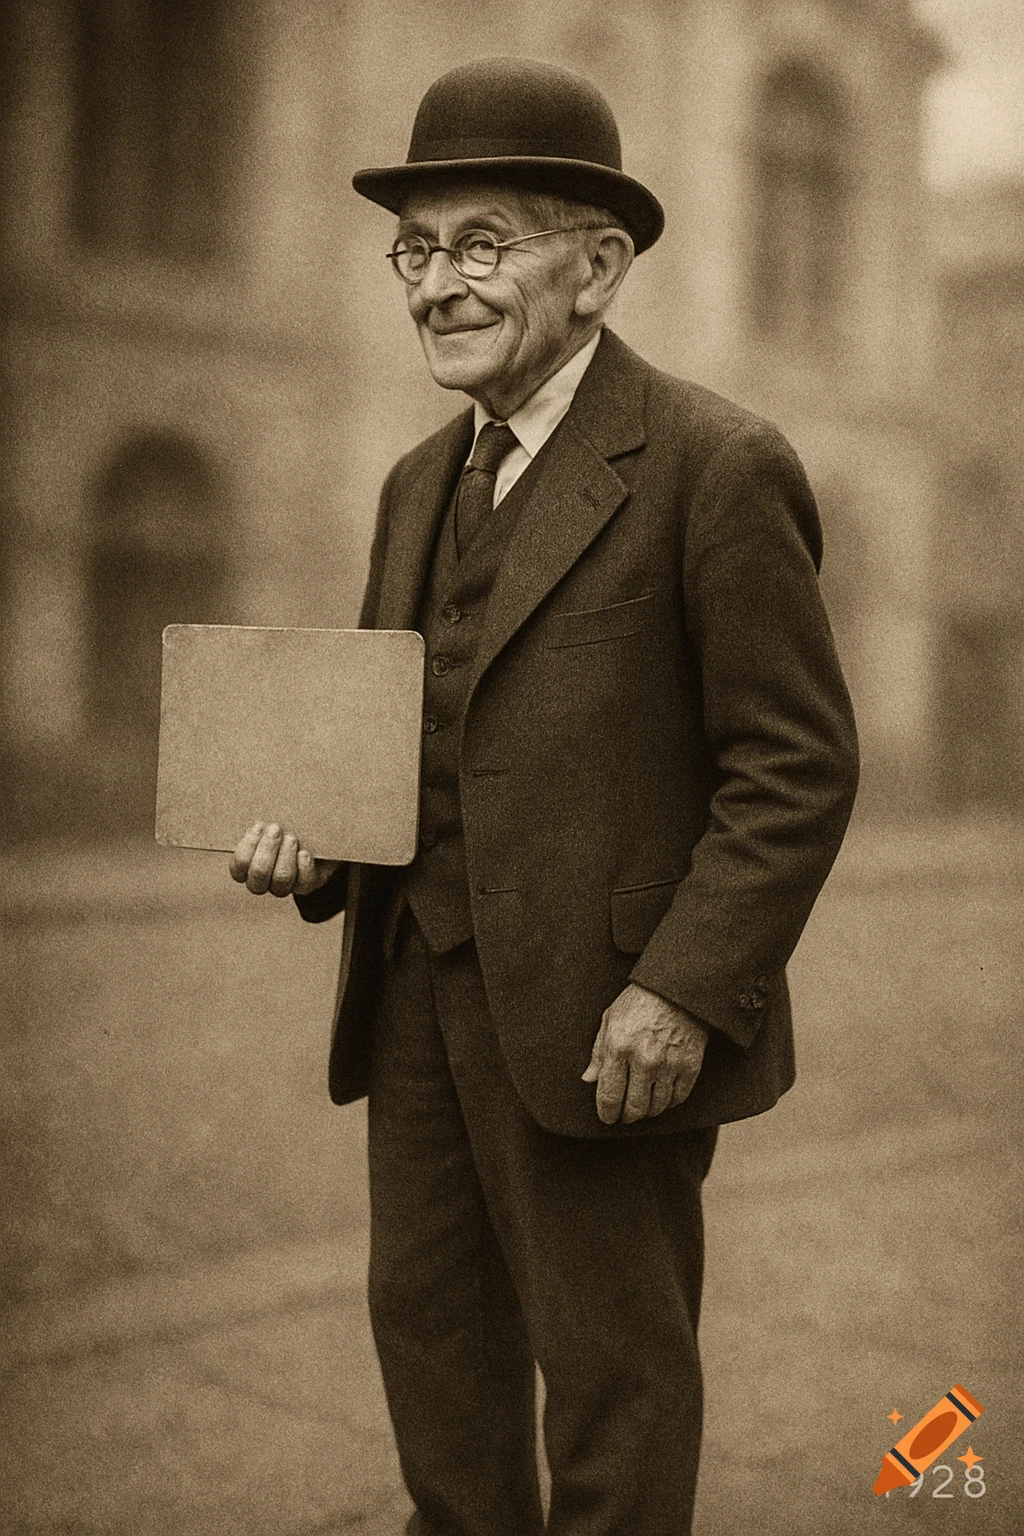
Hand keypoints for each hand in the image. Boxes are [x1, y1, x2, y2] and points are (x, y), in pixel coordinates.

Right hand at [228, 822, 338, 897]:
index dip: (247, 847)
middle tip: (276, 829)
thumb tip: (260, 815)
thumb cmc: (286, 827)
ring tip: (292, 838)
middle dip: (267, 850)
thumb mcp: (273, 822)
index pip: (239, 865)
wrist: (315, 840)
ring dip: (285, 856)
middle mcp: (263, 880)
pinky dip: (303, 867)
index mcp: (248, 866)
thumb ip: (262, 822)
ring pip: (280, 879)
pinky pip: (303, 883)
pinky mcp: (305, 885)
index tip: (259, 826)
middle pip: (259, 873)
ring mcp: (283, 885)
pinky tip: (304, 854)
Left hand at [582, 982, 708, 1124]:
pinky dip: (668, 1102)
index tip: (607, 1117)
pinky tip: (662, 1096)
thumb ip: (598, 1052)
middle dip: (627, 1117)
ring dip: (648, 1111)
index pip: (609, 1096)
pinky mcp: (690, 1066)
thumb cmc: (640, 1001)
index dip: (606, 1113)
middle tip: (625, 1115)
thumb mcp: (610, 1019)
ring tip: (643, 1106)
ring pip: (656, 1107)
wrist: (677, 988)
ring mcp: (668, 1065)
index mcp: (618, 1047)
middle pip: (634, 1108)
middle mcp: (643, 1060)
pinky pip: (678, 1098)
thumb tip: (588, 1079)